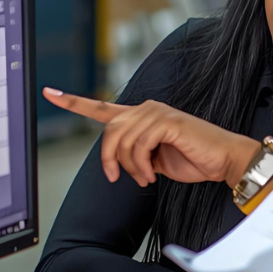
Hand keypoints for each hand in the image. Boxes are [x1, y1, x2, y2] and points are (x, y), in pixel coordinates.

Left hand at [43, 88, 261, 188]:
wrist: (222, 161)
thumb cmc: (193, 159)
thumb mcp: (154, 160)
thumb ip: (134, 154)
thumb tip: (117, 163)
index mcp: (140, 116)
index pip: (101, 108)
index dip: (73, 102)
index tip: (50, 93)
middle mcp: (146, 109)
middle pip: (108, 131)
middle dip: (110, 160)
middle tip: (121, 178)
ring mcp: (156, 112)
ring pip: (122, 141)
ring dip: (131, 167)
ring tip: (146, 176)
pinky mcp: (167, 121)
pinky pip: (139, 144)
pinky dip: (142, 165)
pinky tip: (154, 172)